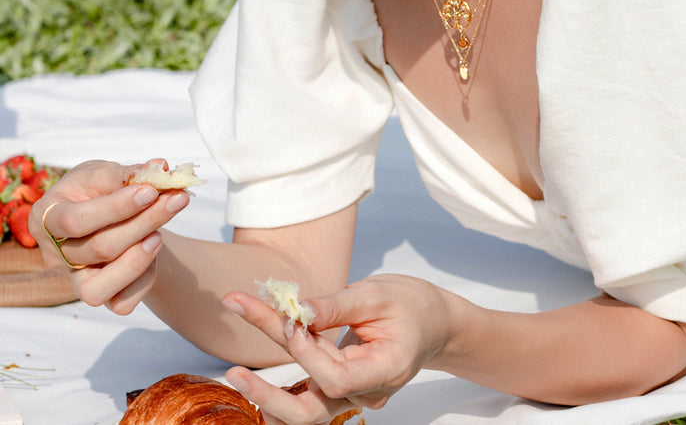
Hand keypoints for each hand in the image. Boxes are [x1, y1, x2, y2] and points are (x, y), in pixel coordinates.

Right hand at [29, 159, 190, 313]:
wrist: (114, 212)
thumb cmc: (101, 189)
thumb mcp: (105, 173)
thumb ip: (127, 173)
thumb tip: (160, 167)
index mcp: (45, 217)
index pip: (74, 221)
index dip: (116, 207)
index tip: (151, 190)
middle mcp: (54, 255)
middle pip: (98, 249)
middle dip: (144, 222)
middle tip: (178, 198)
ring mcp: (75, 280)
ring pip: (98, 289)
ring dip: (139, 259)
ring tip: (160, 234)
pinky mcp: (99, 295)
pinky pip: (120, 303)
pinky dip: (144, 279)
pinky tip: (154, 248)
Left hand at [223, 274, 455, 423]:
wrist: (432, 321)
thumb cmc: (411, 303)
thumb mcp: (378, 293)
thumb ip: (336, 305)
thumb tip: (294, 309)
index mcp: (387, 370)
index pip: (337, 377)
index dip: (307, 353)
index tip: (287, 318)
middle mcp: (368, 394)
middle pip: (313, 412)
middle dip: (270, 395)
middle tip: (233, 374)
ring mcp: (354, 397)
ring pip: (306, 411)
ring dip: (269, 394)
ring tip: (235, 375)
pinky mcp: (340, 391)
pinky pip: (308, 399)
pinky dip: (281, 391)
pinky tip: (255, 381)